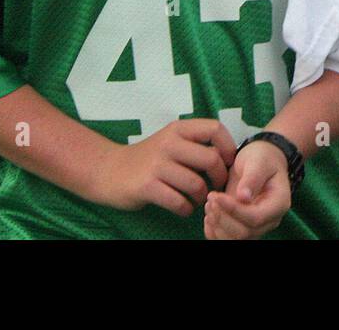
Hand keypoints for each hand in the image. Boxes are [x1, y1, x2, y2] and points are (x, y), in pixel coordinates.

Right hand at [93, 119, 235, 216]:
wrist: (109, 170)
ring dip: (202, 196)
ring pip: (196, 184)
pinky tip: (183, 207)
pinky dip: (186, 208)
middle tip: (216, 186)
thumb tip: (229, 156)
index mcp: (178, 129)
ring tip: (198, 199)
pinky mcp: (147, 187)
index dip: (228, 146)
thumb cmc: (149, 158)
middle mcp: (169, 143)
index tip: (227, 162)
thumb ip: (195, 144)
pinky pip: (178, 202)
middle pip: (211, 158)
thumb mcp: (171, 141)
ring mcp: (157, 165)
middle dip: (220, 177)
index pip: (215, 128)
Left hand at [204, 138, 291, 239]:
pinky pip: (227, 240)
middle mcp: (270, 219)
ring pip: (235, 240)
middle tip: (211, 198)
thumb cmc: (262, 158)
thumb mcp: (258, 162)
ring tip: (209, 204)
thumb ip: (252, 178)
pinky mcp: (244, 228)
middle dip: (223, 218)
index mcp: (279, 203)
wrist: (261, 161)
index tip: (217, 196)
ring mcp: (258, 226)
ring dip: (217, 225)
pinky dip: (213, 232)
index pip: (255, 218)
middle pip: (244, 233)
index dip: (234, 210)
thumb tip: (243, 197)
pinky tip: (209, 215)